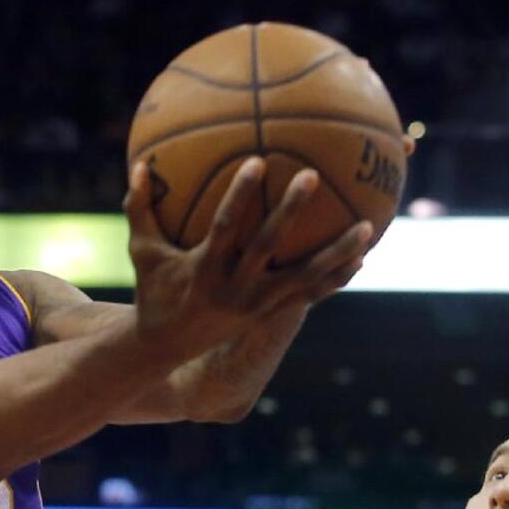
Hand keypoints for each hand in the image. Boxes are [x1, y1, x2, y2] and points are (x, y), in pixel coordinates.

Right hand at [123, 157, 370, 361]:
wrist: (166, 348)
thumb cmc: (154, 290)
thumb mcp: (142, 250)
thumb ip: (139, 207)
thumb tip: (139, 163)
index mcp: (203, 269)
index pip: (224, 227)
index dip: (240, 195)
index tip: (256, 161)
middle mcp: (234, 288)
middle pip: (268, 245)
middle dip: (290, 211)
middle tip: (311, 175)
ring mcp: (257, 305)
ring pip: (304, 277)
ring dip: (337, 253)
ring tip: (369, 226)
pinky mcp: (270, 315)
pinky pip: (310, 294)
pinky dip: (336, 277)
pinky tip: (362, 258)